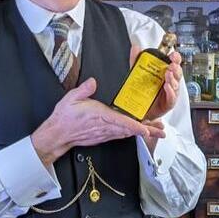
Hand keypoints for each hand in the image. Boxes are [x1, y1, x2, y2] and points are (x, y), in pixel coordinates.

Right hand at [31, 78, 164, 166]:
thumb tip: (93, 81)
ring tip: (155, 130)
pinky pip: (120, 135)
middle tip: (161, 130)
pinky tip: (138, 131)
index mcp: (99, 116)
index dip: (135, 126)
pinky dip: (131, 133)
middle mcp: (105, 127)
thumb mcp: (71, 98)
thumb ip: (84, 89)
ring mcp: (105, 133)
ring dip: (141, 132)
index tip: (146, 128)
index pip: (121, 122)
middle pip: (130, 130)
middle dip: (147, 130)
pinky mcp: (103, 136)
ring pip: (127, 133)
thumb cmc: (64, 118)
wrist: (58, 134)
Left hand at [129, 45, 182, 121]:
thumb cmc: (143, 91)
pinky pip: (172, 97)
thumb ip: (137, 60)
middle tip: (171, 65)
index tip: (173, 55)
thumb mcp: (138, 73)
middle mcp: (170, 82)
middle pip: (177, 73)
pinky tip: (167, 87)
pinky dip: (170, 92)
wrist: (139, 110)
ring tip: (168, 75)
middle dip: (176, 68)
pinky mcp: (168, 103)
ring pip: (176, 85)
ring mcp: (170, 93)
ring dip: (173, 79)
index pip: (174, 63)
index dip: (175, 58)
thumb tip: (135, 48)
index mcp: (165, 73)